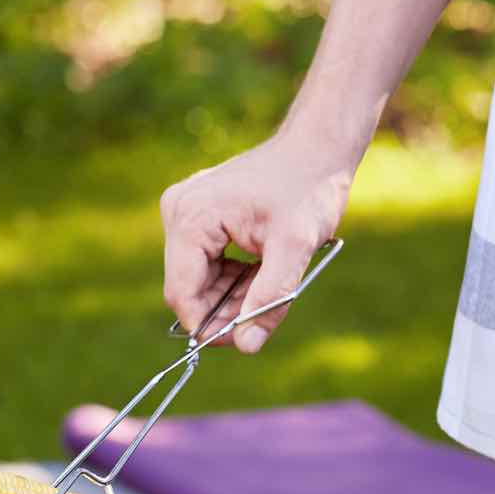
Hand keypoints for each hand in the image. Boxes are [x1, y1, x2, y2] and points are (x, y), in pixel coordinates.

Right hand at [159, 129, 356, 353]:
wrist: (316, 147)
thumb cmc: (308, 187)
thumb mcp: (295, 246)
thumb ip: (270, 298)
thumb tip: (246, 346)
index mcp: (191, 218)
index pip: (181, 292)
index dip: (208, 326)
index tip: (243, 341)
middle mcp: (177, 212)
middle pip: (188, 287)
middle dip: (225, 310)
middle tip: (266, 314)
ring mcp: (183, 211)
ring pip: (198, 278)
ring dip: (232, 295)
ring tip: (271, 286)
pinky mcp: (196, 214)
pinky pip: (205, 262)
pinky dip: (233, 277)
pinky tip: (261, 270)